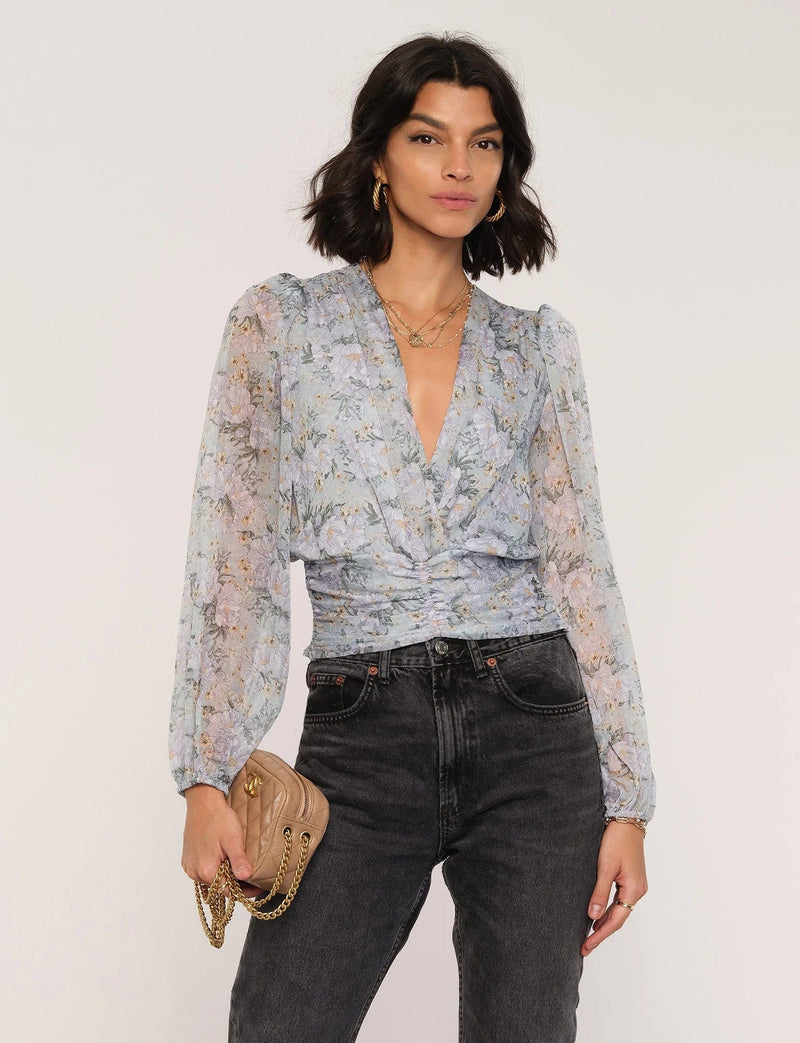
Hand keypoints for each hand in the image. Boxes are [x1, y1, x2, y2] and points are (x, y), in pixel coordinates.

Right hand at [181, 784, 264, 898]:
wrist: (203, 802)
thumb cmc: (218, 819)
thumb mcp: (233, 839)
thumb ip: (239, 860)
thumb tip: (246, 877)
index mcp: (206, 870)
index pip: (228, 892)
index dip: (244, 891)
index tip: (257, 886)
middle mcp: (195, 872)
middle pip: (218, 887)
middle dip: (235, 884)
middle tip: (250, 876)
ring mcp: (189, 866)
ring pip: (210, 881)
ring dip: (224, 877)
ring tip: (237, 866)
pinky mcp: (188, 860)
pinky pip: (202, 872)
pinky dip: (214, 870)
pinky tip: (223, 860)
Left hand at [581, 820, 647, 956]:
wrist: (626, 820)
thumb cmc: (616, 840)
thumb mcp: (604, 867)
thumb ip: (599, 893)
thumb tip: (592, 917)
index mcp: (633, 890)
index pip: (615, 921)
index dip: (600, 935)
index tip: (586, 946)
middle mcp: (637, 890)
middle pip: (618, 918)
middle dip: (601, 932)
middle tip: (584, 946)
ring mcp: (635, 884)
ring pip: (618, 910)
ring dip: (604, 922)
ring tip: (588, 935)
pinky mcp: (630, 878)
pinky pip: (618, 900)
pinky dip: (608, 909)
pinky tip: (597, 914)